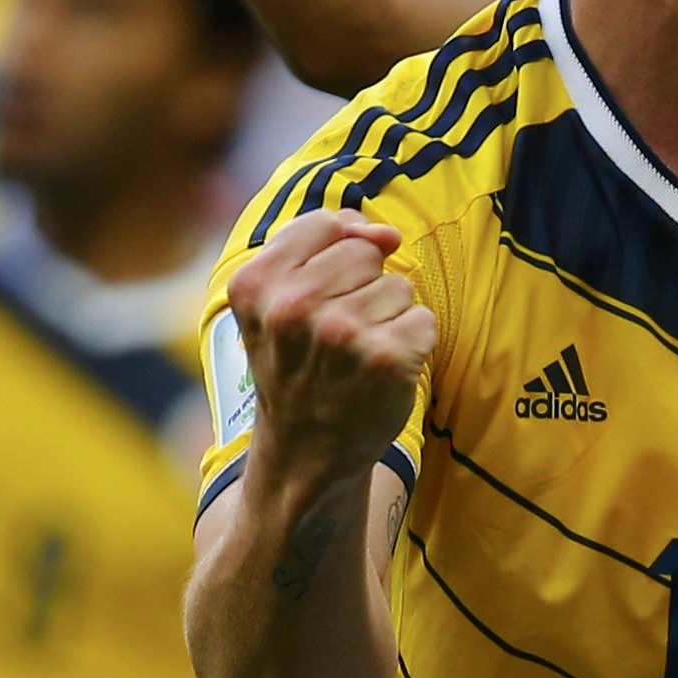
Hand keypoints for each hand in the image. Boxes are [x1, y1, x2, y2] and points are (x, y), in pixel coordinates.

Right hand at [226, 210, 434, 490]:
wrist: (305, 453)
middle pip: (366, 253)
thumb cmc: (298, 365)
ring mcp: (341, 334)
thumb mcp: (278, 301)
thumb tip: (386, 234)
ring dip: (386, 318)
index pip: (327, 224)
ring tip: (354, 356)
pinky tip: (380, 372)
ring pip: (398, 285)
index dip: (335, 255)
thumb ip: (323, 244)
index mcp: (255, 284)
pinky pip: (422, 318)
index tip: (317, 298)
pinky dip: (411, 343)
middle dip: (362, 287)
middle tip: (334, 336)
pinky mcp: (387, 359)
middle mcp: (293, 307)